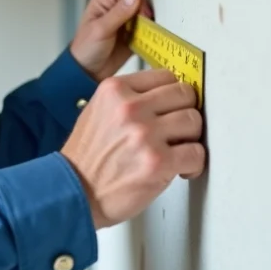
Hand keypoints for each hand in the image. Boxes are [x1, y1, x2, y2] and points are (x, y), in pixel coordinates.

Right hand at [60, 67, 204, 229]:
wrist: (74, 192)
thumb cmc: (87, 158)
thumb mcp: (98, 111)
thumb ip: (129, 98)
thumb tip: (166, 96)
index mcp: (114, 90)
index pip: (166, 76)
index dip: (173, 95)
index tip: (173, 108)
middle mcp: (130, 108)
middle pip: (185, 94)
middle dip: (185, 113)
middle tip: (179, 129)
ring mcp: (145, 134)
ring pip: (194, 121)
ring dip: (190, 138)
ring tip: (178, 150)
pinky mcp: (158, 162)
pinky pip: (196, 153)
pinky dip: (193, 163)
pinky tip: (180, 168)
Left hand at [69, 0, 153, 80]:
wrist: (88, 72)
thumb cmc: (85, 49)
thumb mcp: (101, 29)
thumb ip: (118, 13)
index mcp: (104, 2)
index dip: (138, 0)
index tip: (141, 14)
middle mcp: (115, 9)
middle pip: (139, 1)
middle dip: (144, 13)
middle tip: (143, 26)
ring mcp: (124, 22)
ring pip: (144, 15)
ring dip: (146, 24)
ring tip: (141, 34)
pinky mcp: (132, 35)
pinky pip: (146, 30)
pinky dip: (148, 34)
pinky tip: (142, 41)